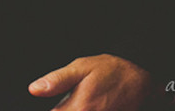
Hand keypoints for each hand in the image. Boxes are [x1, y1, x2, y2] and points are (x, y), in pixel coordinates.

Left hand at [28, 54, 152, 110]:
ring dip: (73, 110)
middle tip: (68, 101)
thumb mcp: (80, 67)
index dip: (52, 109)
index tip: (56, 104)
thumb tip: (34, 89)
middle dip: (63, 110)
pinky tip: (89, 105)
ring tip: (80, 102)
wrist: (140, 77)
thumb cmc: (110, 70)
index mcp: (79, 108)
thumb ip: (56, 80)